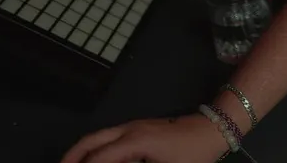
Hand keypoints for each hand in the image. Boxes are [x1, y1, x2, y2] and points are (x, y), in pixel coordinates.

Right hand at [60, 113, 229, 162]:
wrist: (214, 129)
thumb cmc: (194, 154)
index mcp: (135, 141)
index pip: (99, 157)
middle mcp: (130, 129)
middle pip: (91, 141)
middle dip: (72, 157)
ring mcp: (134, 126)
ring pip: (99, 136)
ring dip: (82, 151)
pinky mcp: (140, 128)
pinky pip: (110, 137)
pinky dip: (96, 148)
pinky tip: (96, 161)